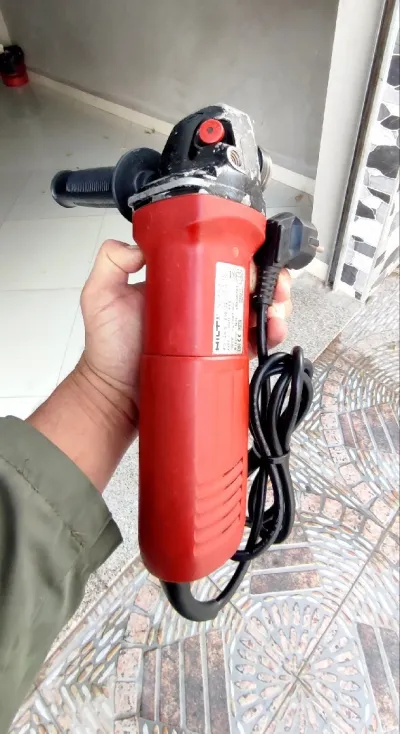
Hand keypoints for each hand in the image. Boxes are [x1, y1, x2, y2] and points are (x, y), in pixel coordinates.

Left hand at [80, 239, 291, 410]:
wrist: (116, 395)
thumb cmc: (108, 349)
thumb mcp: (99, 297)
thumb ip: (110, 263)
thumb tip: (140, 246)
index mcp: (179, 282)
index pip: (216, 259)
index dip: (241, 255)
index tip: (252, 259)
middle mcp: (200, 303)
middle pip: (245, 282)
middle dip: (268, 279)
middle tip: (270, 287)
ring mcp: (212, 331)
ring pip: (255, 309)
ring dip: (275, 304)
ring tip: (275, 310)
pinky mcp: (219, 356)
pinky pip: (252, 342)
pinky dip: (270, 333)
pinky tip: (272, 331)